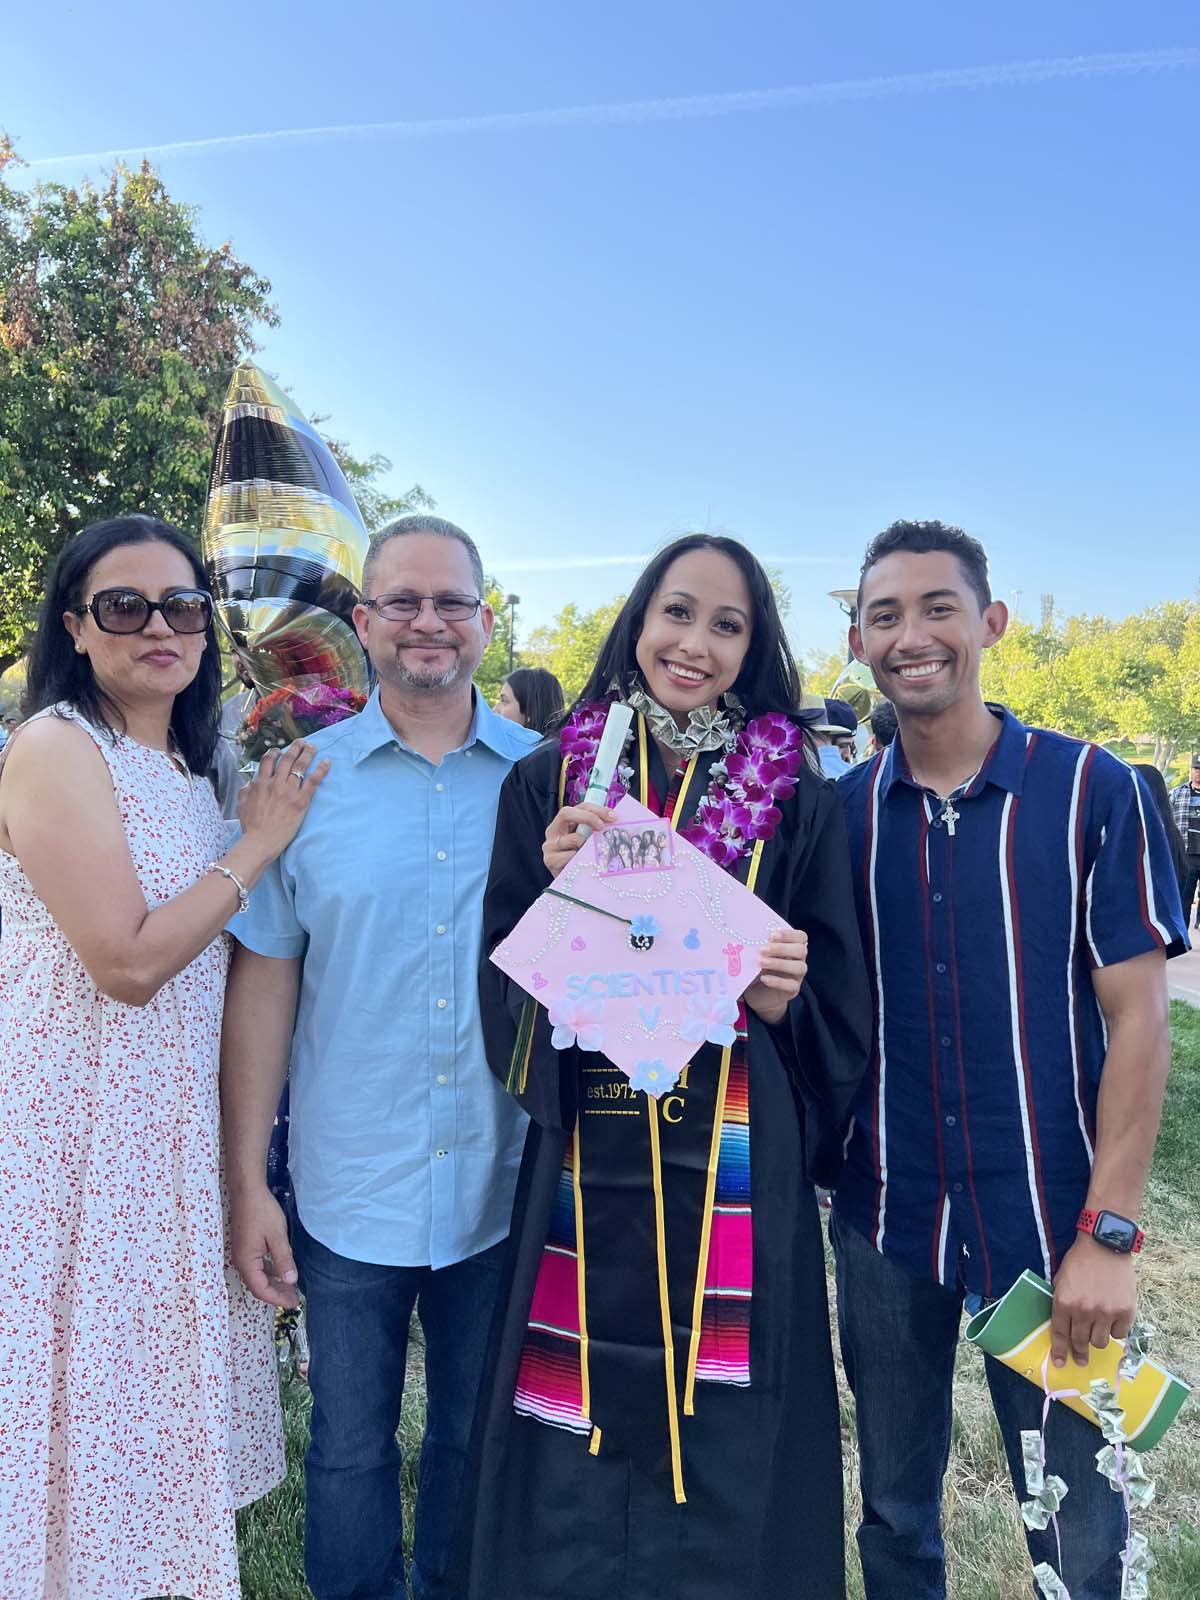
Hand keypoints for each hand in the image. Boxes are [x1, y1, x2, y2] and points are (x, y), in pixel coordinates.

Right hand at [229, 1183, 300, 1308]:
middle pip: (258, 1285)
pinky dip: (270, 1272)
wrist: (247, 1191)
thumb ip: (283, 1260)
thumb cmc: (262, 1211)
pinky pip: (257, 1266)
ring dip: (274, 1283)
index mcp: (246, 1262)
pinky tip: (281, 1270)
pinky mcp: (245, 1247)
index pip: (260, 1290)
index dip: (277, 1298)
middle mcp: (241, 1261)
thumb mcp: (277, 1236)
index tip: (293, 1303)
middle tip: (295, 1298)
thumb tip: (291, 1281)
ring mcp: (242, 1254)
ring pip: (258, 1276)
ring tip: (291, 1287)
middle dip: (276, 1293)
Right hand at [237, 740, 330, 859]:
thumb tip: (250, 783)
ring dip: (308, 753)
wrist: (260, 840)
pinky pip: (313, 780)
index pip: (267, 761)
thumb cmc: (251, 826)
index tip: (279, 749)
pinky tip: (327, 762)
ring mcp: (289, 790)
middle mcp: (275, 783)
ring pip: (300, 766)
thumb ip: (245, 791)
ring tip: (313, 746)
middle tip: (301, 742)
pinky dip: (321, 769)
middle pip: (287, 759)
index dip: (274, 753)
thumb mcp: (242, 805)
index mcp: (260, 783)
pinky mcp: (301, 800)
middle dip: (295, 748)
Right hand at [542, 803, 618, 877]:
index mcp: (563, 822)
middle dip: (588, 817)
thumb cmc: (581, 859)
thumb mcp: (588, 841)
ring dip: (586, 845)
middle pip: (567, 814)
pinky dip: (579, 859)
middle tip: (603, 828)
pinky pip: (569, 856)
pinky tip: (582, 864)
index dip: (597, 809)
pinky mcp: (550, 860)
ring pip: (573, 838)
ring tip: (591, 854)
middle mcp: (553, 831)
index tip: (614, 817)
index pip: (579, 807)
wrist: (569, 882)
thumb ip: (595, 829)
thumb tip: (616, 820)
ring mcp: (549, 846)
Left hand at [743, 926, 808, 1025]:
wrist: (757, 993)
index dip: (789, 934)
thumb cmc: (757, 968)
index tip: (772, 934)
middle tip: (762, 949)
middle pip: (801, 950)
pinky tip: (764, 979)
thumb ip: (757, 945)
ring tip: (761, 962)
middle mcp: (798, 960)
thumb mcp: (757, 955)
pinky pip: (791, 985)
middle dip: (782, 948)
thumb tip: (745, 935)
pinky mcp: (793, 990)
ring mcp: (797, 976)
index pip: (801, 937)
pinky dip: (777, 981)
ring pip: (800, 967)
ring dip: (779, 963)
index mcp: (792, 947)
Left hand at [1050, 1234, 1135, 1368]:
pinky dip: (1115, 1331)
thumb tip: (1063, 1326)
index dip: (1059, 1351)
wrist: (1104, 1245)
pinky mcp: (1125, 1312)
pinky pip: (1119, 1334)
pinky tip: (1112, 1321)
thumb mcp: (1061, 1279)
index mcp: (1064, 1302)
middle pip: (1080, 1342)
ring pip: (1100, 1342)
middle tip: (1081, 1359)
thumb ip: (1061, 1302)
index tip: (1060, 1363)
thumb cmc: (1080, 1261)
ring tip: (1098, 1332)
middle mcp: (1084, 1311)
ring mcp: (1105, 1313)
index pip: (1060, 1334)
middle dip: (1079, 1353)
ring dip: (1097, 1339)